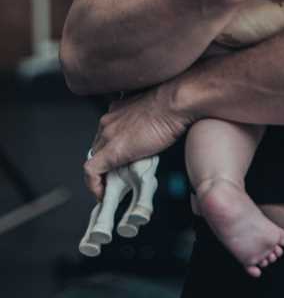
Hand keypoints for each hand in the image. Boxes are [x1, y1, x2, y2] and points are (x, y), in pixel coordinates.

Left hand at [84, 83, 190, 201]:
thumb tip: (160, 132)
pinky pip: (92, 171)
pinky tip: (103, 194)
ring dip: (102, 174)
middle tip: (117, 176)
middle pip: (98, 146)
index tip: (119, 160)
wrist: (176, 103)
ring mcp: (108, 135)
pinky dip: (94, 185)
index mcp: (119, 110)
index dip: (110, 149)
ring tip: (112, 187)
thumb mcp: (156, 111)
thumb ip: (150, 121)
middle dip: (105, 163)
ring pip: (94, 158)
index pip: (107, 133)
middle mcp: (109, 121)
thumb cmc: (175, 103)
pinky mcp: (111, 151)